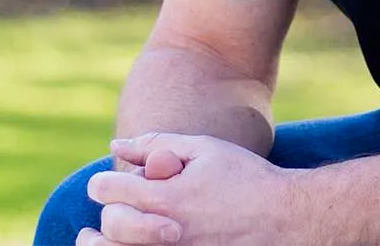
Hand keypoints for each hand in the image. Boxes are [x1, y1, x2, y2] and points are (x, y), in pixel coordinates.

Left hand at [75, 132, 306, 245]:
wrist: (282, 218)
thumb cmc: (244, 177)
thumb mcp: (204, 149)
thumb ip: (157, 144)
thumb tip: (117, 145)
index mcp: (168, 198)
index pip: (112, 193)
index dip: (102, 184)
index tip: (103, 183)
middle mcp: (164, 234)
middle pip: (111, 227)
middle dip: (106, 213)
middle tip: (108, 208)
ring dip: (104, 245)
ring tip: (97, 238)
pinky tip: (133, 245)